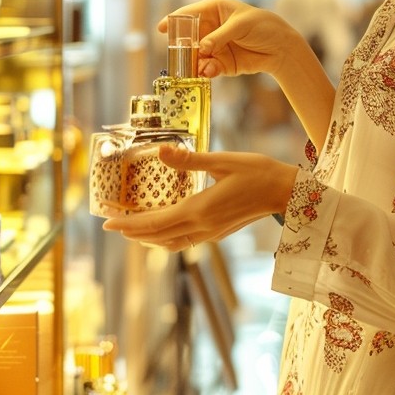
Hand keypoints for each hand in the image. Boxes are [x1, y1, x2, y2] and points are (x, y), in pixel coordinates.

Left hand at [101, 145, 297, 250]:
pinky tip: (162, 226)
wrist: (287, 193)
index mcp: (200, 209)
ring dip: (148, 238)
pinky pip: (184, 240)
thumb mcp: (223, 160)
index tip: (107, 221)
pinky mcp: (218, 232)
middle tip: (110, 223)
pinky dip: (165, 236)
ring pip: (170, 242)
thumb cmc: (259, 172)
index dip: (129, 224)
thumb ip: (190, 159)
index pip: (155, 222)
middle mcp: (202, 226)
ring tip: (130, 228)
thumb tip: (160, 151)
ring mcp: (211, 233)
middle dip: (132, 232)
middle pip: (158, 236)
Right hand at [159, 0, 305, 79]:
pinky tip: (208, 72)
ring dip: (194, 62)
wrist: (281, 48)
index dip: (174, 20)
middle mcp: (211, 28)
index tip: (161, 29)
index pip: (189, 13)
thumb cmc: (263, 27)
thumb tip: (202, 48)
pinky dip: (205, 71)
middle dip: (183, 48)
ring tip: (198, 68)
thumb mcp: (241, 26)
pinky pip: (207, 67)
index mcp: (214, 9)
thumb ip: (220, 36)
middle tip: (179, 56)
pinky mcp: (221, 63)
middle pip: (188, 37)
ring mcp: (214, 46)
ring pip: (196, 55)